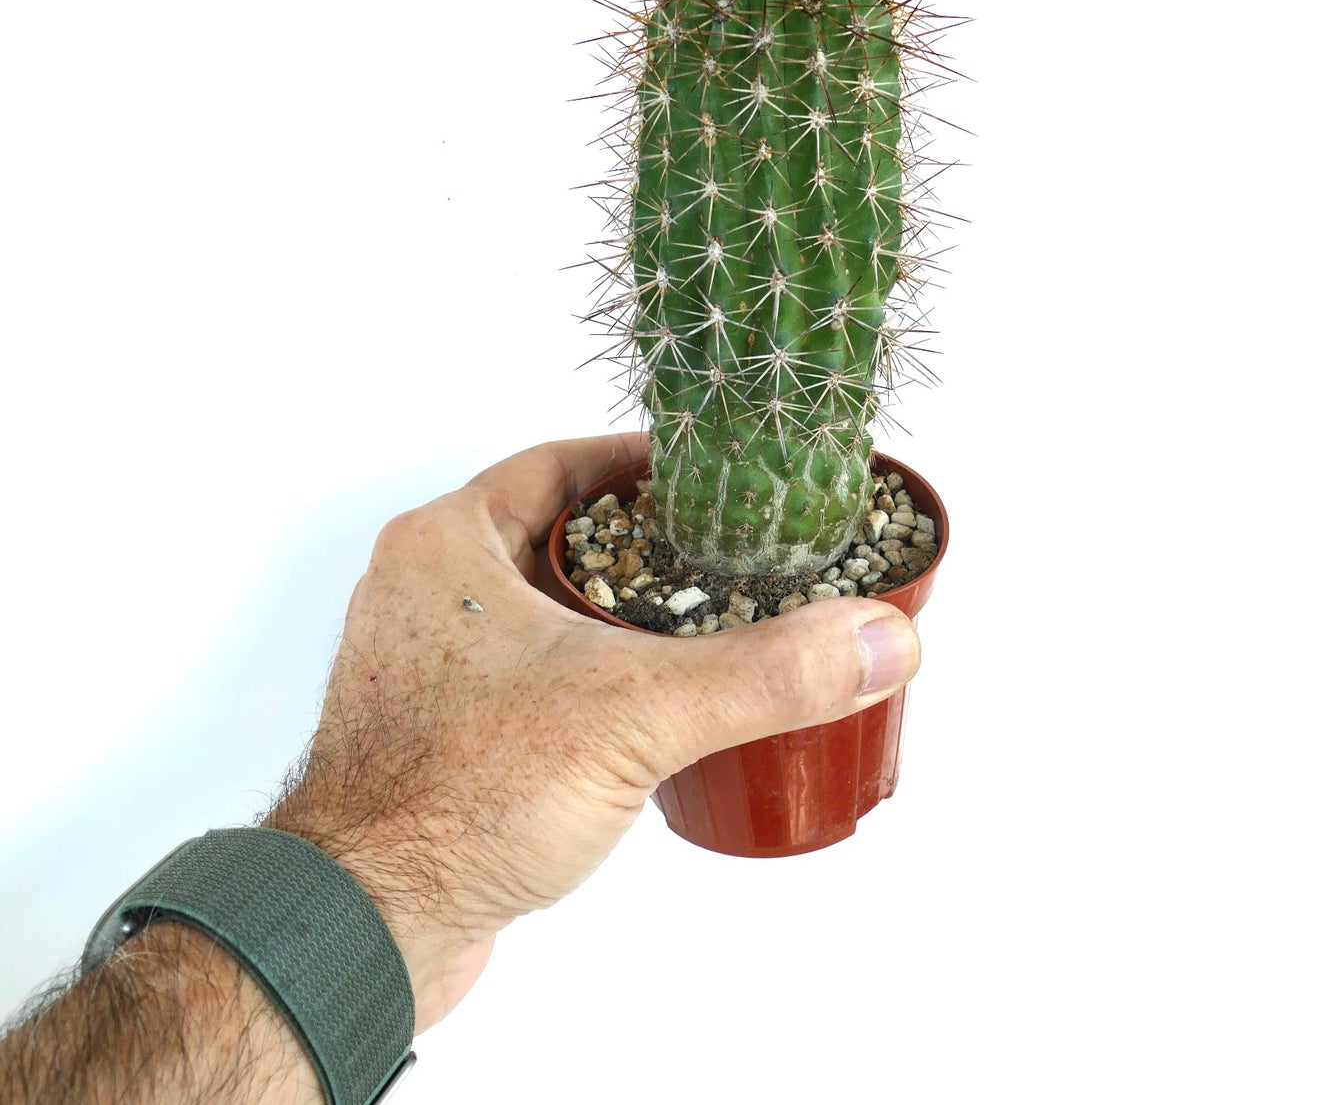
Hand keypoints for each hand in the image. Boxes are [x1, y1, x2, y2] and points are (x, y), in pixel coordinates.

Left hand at [265, 432, 921, 1029]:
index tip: (710, 474)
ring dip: (617, 615)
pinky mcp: (444, 734)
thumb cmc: (451, 800)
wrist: (365, 930)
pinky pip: (531, 677)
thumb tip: (875, 638)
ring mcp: (430, 667)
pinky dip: (590, 678)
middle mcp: (427, 593)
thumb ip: (765, 672)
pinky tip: (644, 710)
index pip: (562, 464)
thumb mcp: (636, 712)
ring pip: (544, 611)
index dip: (642, 463)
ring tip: (701, 626)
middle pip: (556, 534)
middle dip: (644, 543)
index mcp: (447, 545)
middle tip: (724, 552)